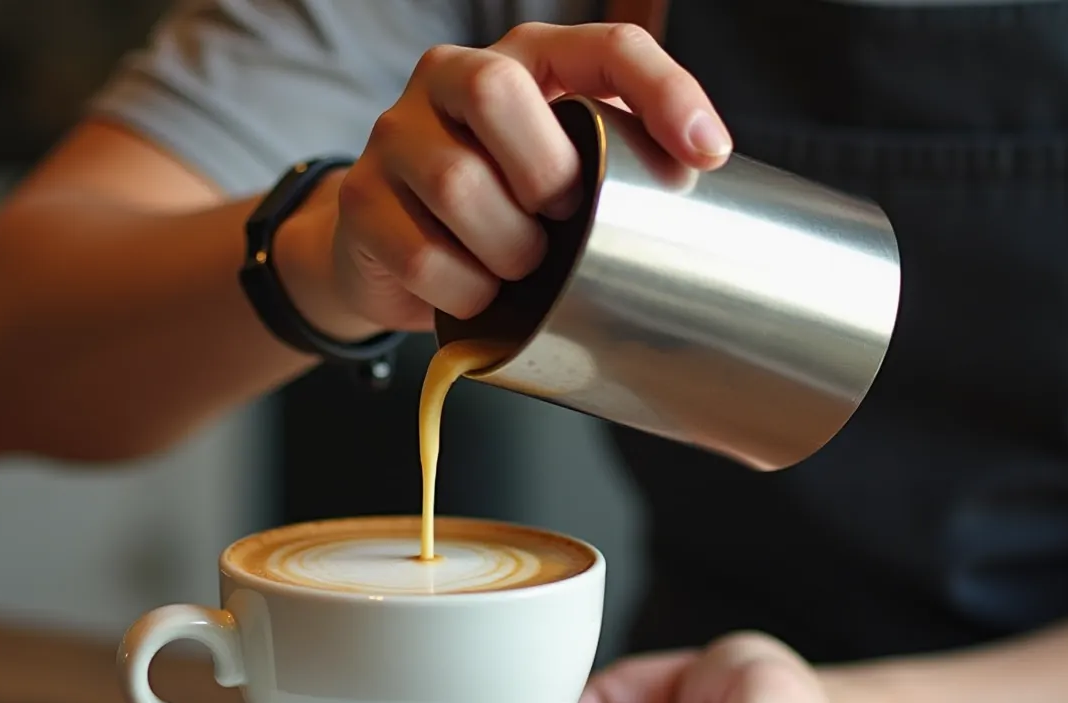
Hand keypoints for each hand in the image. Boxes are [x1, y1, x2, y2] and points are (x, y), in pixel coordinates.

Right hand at [274, 21, 731, 338]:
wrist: (391, 253)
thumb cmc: (500, 209)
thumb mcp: (562, 173)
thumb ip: (613, 162)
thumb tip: (695, 181)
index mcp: (524, 58)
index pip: (604, 46)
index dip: (662, 92)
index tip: (708, 154)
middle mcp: (449, 76)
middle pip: (497, 94)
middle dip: (546, 175)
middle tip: (562, 223)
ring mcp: (395, 134)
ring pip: (459, 185)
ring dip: (509, 249)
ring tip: (520, 268)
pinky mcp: (360, 200)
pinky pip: (424, 254)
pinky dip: (467, 291)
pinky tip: (477, 291)